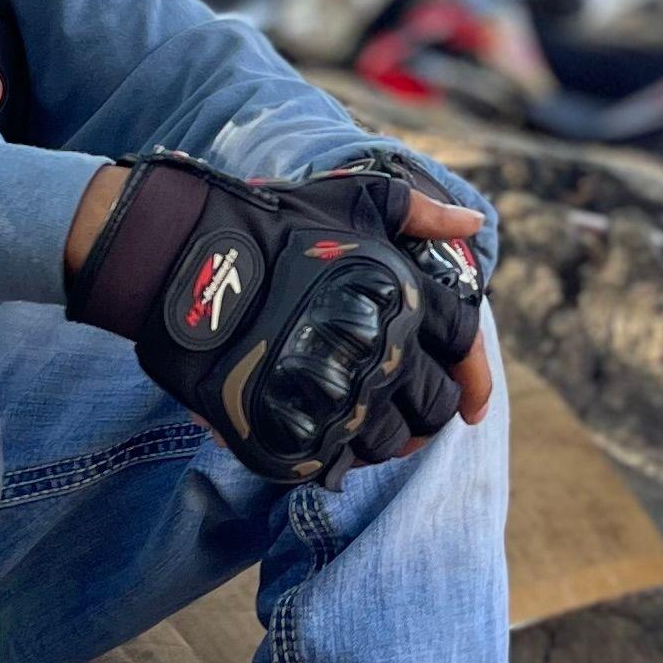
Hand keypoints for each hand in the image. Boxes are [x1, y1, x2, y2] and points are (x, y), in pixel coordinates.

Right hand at [64, 157, 489, 485]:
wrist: (188, 259)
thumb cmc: (274, 222)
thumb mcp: (357, 198)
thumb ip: (420, 213)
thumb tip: (471, 223)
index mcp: (408, 299)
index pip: (467, 351)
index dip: (474, 377)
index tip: (472, 401)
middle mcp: (384, 352)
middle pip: (436, 405)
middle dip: (430, 411)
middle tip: (411, 413)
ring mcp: (339, 397)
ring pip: (390, 443)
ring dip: (385, 439)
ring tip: (364, 425)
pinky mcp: (294, 433)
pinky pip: (334, 464)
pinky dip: (336, 458)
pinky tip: (325, 441)